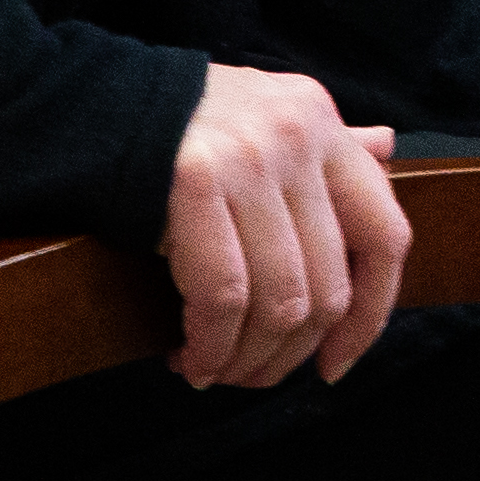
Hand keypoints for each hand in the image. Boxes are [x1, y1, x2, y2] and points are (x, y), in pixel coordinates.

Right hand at [160, 63, 409, 391]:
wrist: (91, 104)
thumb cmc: (181, 127)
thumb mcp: (265, 115)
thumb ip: (324, 145)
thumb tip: (388, 147)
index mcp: (324, 124)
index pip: (385, 236)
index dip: (369, 316)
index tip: (337, 363)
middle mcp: (299, 136)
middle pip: (328, 285)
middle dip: (291, 353)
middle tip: (254, 376)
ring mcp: (251, 157)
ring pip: (281, 301)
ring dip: (248, 359)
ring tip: (216, 371)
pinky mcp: (196, 181)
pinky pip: (223, 296)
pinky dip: (212, 346)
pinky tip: (192, 359)